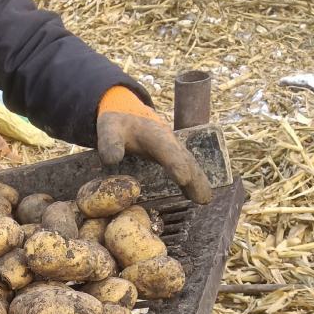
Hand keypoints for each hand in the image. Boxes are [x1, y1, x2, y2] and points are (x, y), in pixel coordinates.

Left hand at [96, 86, 212, 204]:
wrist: (128, 113)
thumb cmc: (118, 124)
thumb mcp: (108, 128)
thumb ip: (109, 142)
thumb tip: (111, 159)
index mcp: (153, 134)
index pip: (166, 149)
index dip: (174, 163)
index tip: (183, 177)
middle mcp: (168, 140)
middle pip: (185, 159)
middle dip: (194, 177)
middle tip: (201, 197)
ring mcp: (173, 148)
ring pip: (190, 164)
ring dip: (198, 182)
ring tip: (205, 200)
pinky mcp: (173, 156)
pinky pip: (187, 168)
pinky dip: (194, 181)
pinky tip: (198, 197)